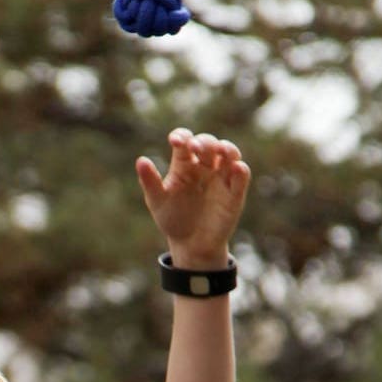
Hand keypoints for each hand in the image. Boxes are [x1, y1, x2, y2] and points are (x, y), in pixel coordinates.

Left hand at [135, 128, 250, 268]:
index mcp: (184, 164)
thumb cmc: (172, 218)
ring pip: (229, 154)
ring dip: (228, 148)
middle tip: (196, 148)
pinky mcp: (234, 193)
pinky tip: (237, 167)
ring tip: (222, 151)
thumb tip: (141, 160)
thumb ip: (149, 181)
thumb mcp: (157, 200)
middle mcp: (204, 166)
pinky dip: (241, 170)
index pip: (185, 141)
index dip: (182, 136)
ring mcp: (220, 178)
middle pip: (208, 143)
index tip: (175, 142)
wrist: (190, 245)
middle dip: (204, 142)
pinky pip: (241, 177)